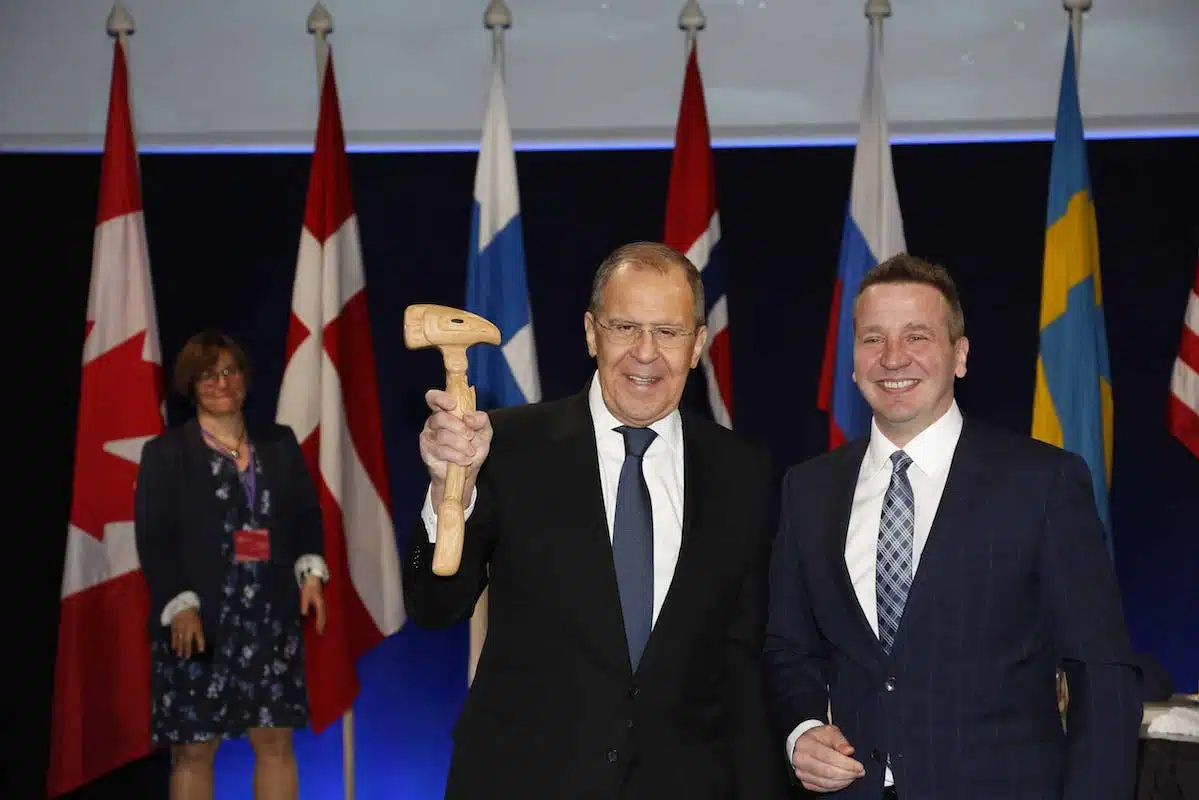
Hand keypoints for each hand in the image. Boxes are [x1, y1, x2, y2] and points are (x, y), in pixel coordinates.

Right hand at [170, 608, 204, 658]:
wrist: (182, 608)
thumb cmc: (192, 616)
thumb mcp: (198, 623)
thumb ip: (198, 633)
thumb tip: (199, 644)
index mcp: (196, 626)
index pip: (199, 636)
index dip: (200, 644)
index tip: (201, 651)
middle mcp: (188, 628)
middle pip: (187, 641)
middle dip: (187, 649)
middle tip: (187, 657)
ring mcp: (180, 629)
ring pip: (180, 640)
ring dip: (180, 649)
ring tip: (180, 655)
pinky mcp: (174, 628)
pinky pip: (173, 637)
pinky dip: (174, 643)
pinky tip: (174, 648)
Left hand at [300, 576, 326, 634]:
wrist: (313, 580)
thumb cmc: (309, 588)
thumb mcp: (305, 596)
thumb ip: (305, 605)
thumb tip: (305, 614)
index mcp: (320, 604)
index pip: (321, 616)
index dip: (320, 624)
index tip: (319, 631)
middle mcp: (323, 605)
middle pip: (324, 617)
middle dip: (322, 625)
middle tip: (321, 633)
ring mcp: (322, 604)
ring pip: (324, 615)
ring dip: (322, 622)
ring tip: (320, 630)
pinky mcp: (320, 604)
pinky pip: (321, 613)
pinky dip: (321, 618)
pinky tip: (318, 622)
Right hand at [418, 389, 491, 506]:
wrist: (468, 471)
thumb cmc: (473, 447)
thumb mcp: (484, 432)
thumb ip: (481, 420)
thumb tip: (468, 417)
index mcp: (446, 411)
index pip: (434, 398)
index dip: (441, 398)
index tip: (453, 405)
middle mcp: (434, 421)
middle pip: (440, 418)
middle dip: (459, 428)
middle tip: (471, 437)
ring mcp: (429, 436)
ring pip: (442, 436)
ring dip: (460, 445)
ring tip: (470, 452)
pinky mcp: (427, 451)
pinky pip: (441, 451)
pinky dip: (457, 456)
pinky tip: (464, 460)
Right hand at [792, 724, 865, 792]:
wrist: (804, 744)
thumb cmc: (818, 738)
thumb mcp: (830, 732)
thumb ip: (840, 741)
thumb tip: (849, 750)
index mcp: (806, 744)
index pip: (828, 756)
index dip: (846, 763)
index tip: (859, 766)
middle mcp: (801, 759)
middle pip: (827, 771)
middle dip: (847, 773)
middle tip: (859, 772)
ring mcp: (802, 773)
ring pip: (826, 782)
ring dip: (844, 781)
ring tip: (854, 775)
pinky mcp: (806, 782)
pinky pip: (824, 788)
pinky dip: (837, 786)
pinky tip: (844, 780)